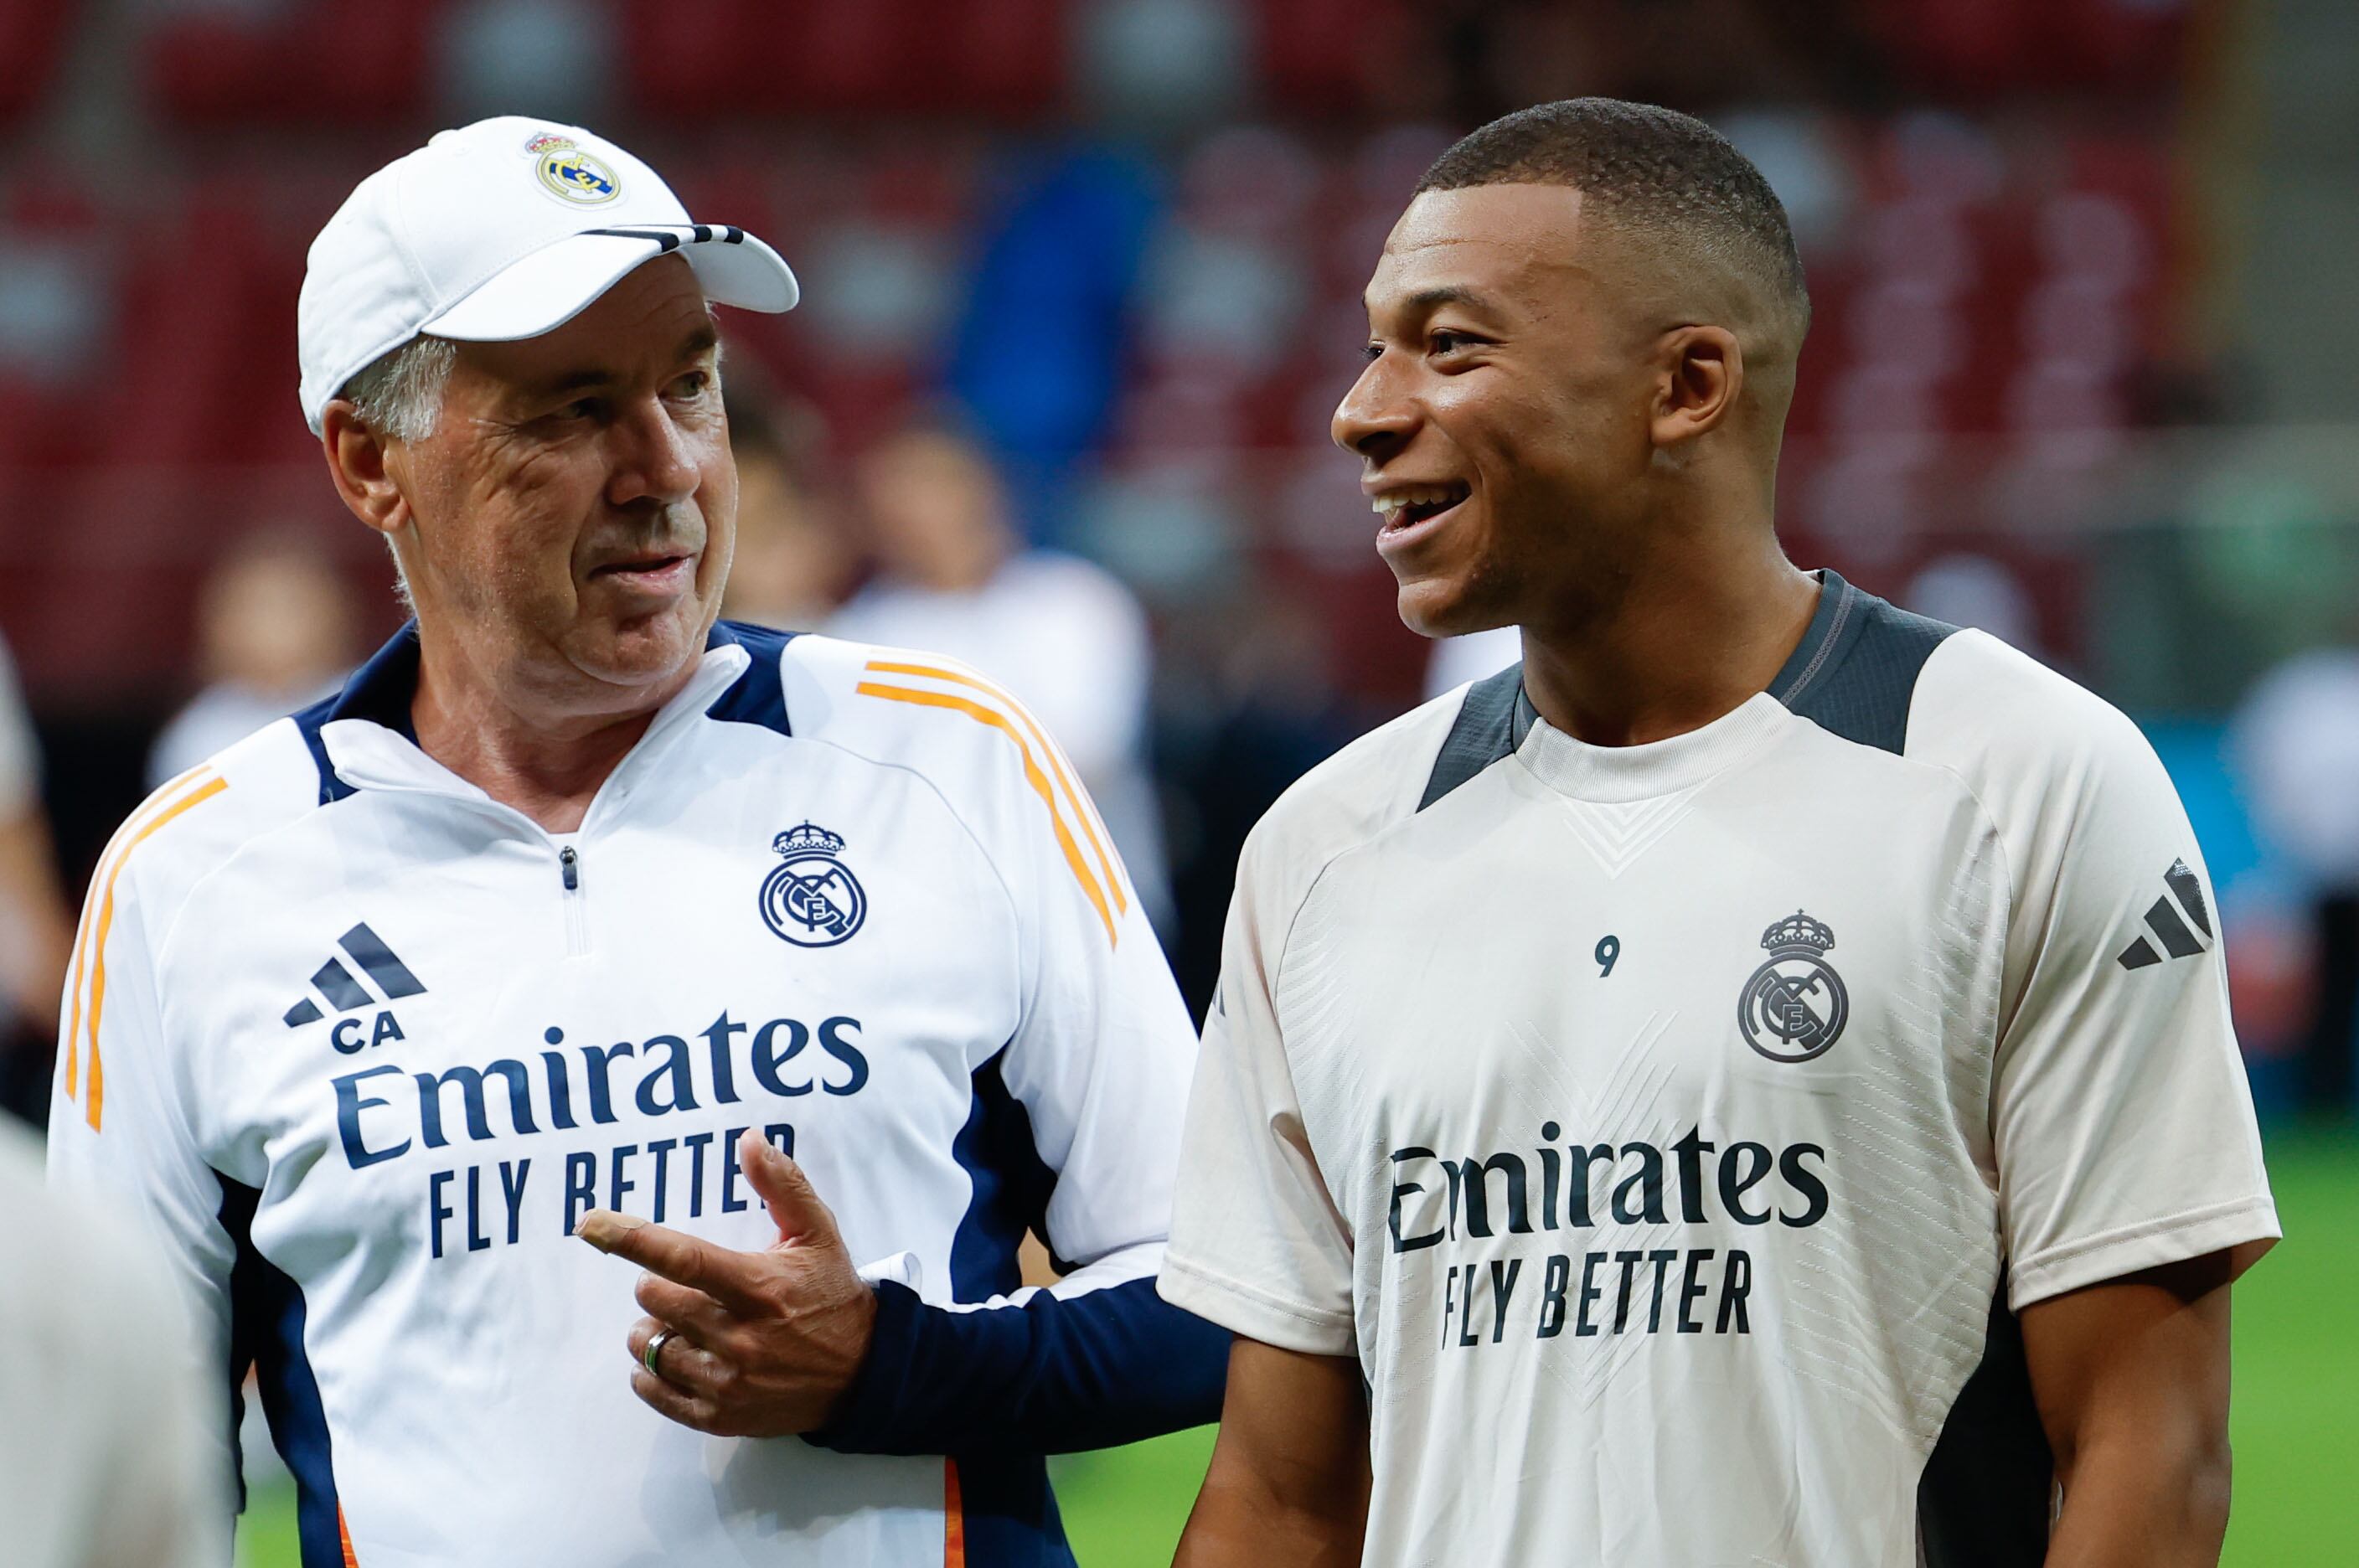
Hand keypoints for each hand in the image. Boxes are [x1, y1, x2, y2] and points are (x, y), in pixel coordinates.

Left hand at [574, 1128, 878, 1437]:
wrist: (863, 1374)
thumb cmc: (833, 1295)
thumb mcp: (817, 1233)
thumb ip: (782, 1185)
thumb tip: (750, 1140)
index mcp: (760, 1288)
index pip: (683, 1258)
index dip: (632, 1238)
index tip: (591, 1223)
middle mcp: (740, 1337)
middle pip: (657, 1301)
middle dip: (656, 1285)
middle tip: (680, 1284)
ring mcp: (728, 1381)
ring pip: (650, 1346)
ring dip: (652, 1327)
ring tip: (677, 1320)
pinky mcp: (720, 1416)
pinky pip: (657, 1391)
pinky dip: (650, 1372)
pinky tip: (669, 1356)